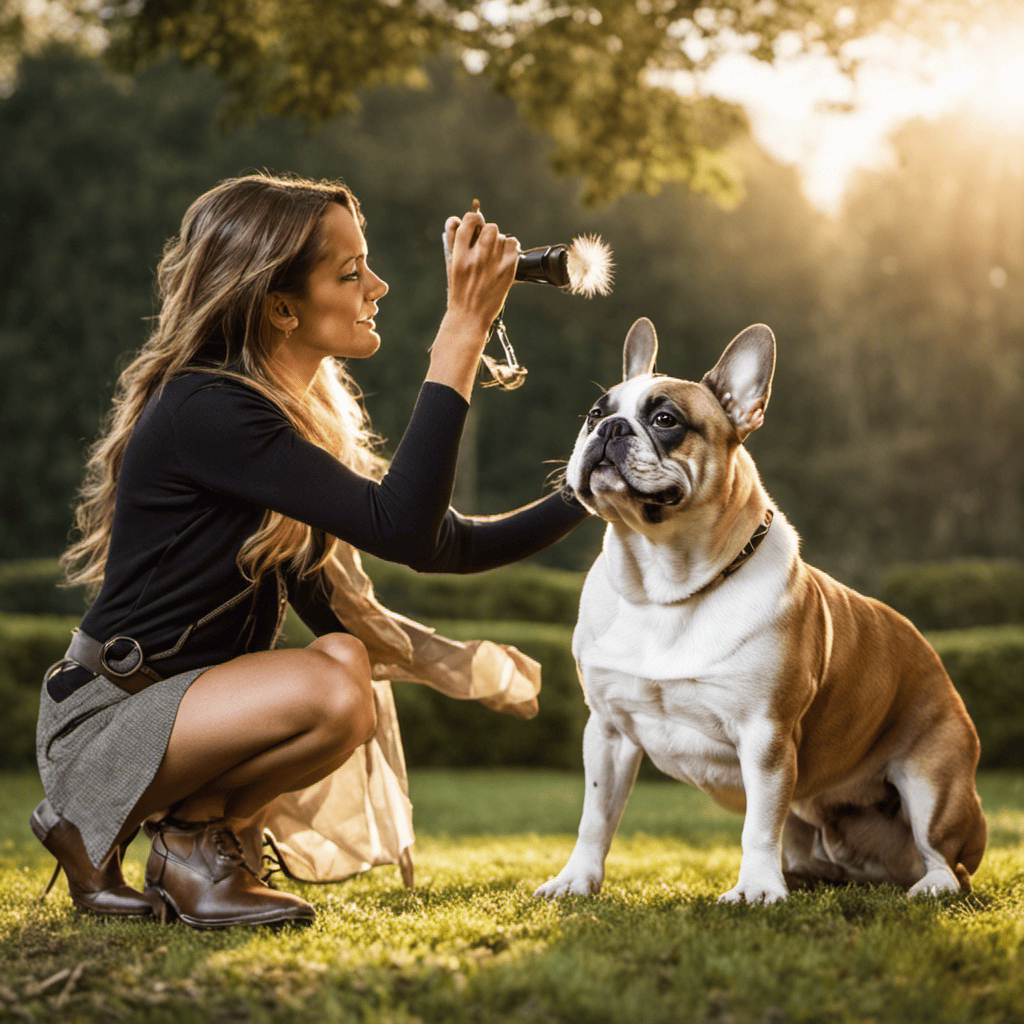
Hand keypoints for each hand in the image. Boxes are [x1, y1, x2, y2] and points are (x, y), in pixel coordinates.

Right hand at [442, 204, 518, 329]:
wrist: (470, 317)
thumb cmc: (459, 290)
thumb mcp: (451, 265)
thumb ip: (451, 240)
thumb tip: (454, 219)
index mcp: (459, 255)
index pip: (469, 221)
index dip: (474, 219)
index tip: (476, 224)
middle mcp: (477, 258)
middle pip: (490, 227)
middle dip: (489, 231)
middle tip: (486, 243)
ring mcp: (494, 264)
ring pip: (503, 237)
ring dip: (499, 242)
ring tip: (494, 256)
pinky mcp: (507, 271)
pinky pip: (514, 245)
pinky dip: (511, 248)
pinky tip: (504, 258)